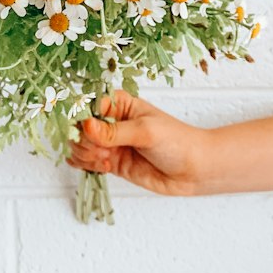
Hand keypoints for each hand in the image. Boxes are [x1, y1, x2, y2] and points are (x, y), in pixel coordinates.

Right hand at [67, 90, 210, 195]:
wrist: (193, 169)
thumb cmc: (176, 141)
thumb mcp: (145, 132)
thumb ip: (114, 132)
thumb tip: (86, 126)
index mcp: (118, 102)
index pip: (87, 105)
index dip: (81, 118)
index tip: (86, 132)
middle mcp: (110, 120)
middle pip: (79, 126)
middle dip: (84, 140)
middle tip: (101, 151)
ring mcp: (109, 142)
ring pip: (79, 144)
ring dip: (85, 154)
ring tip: (105, 160)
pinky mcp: (111, 161)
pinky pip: (86, 161)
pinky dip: (86, 164)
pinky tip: (103, 166)